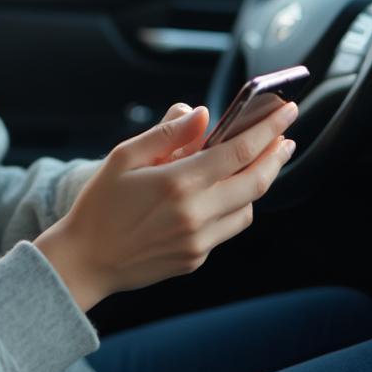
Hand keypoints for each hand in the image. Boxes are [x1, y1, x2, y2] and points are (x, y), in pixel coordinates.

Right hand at [34, 101, 297, 311]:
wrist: (86, 260)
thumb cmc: (100, 204)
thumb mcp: (124, 157)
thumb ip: (166, 133)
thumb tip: (201, 113)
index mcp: (178, 183)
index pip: (239, 151)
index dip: (267, 129)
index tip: (285, 111)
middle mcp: (196, 214)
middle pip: (255, 181)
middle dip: (276, 155)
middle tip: (285, 135)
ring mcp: (199, 240)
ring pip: (247, 208)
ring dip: (256, 182)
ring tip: (254, 162)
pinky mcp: (196, 258)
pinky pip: (227, 228)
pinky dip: (232, 206)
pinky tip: (220, 192)